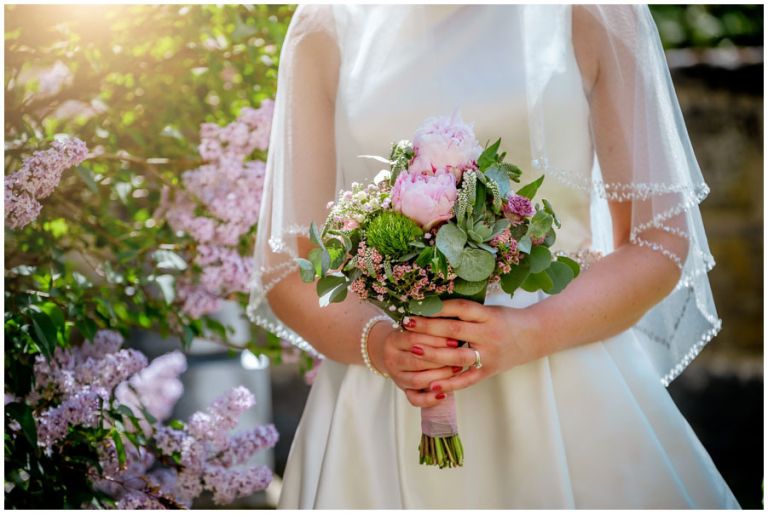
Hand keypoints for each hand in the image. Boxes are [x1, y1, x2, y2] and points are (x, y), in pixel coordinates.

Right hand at [367, 320, 466, 406]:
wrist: (397, 350)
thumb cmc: (415, 335)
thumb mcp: (419, 327)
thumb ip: (432, 326)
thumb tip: (455, 327)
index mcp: (393, 340)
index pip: (414, 339)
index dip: (436, 340)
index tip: (455, 340)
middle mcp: (392, 359)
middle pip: (417, 362)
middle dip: (441, 359)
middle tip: (461, 356)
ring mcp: (396, 376)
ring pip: (417, 380)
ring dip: (440, 376)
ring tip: (458, 370)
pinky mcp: (403, 390)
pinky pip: (415, 400)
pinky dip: (430, 399)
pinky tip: (444, 394)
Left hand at [401, 299, 544, 402]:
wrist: (536, 336)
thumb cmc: (507, 319)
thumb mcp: (489, 309)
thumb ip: (466, 310)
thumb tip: (433, 305)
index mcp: (487, 315)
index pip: (459, 308)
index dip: (438, 307)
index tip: (417, 305)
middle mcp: (488, 334)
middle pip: (454, 330)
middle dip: (428, 327)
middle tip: (406, 324)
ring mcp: (489, 354)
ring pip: (457, 356)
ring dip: (433, 353)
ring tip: (412, 350)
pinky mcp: (489, 371)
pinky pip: (467, 379)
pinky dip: (450, 383)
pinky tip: (432, 384)